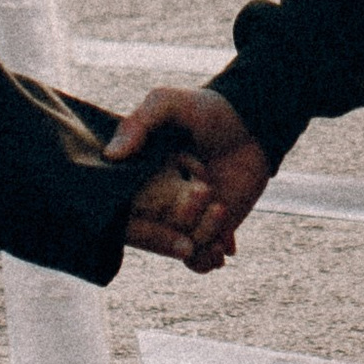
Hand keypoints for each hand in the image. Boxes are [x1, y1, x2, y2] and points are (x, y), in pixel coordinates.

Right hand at [109, 86, 271, 274]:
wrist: (252, 124)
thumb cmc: (205, 110)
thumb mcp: (167, 103)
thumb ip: (138, 124)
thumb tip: (111, 155)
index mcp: (134, 179)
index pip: (124, 216)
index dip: (143, 227)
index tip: (170, 217)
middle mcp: (153, 203)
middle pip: (152, 237)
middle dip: (178, 227)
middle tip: (202, 194)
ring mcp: (179, 219)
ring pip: (178, 250)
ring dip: (200, 239)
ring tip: (220, 208)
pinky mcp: (204, 230)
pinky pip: (198, 260)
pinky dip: (208, 259)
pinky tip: (225, 246)